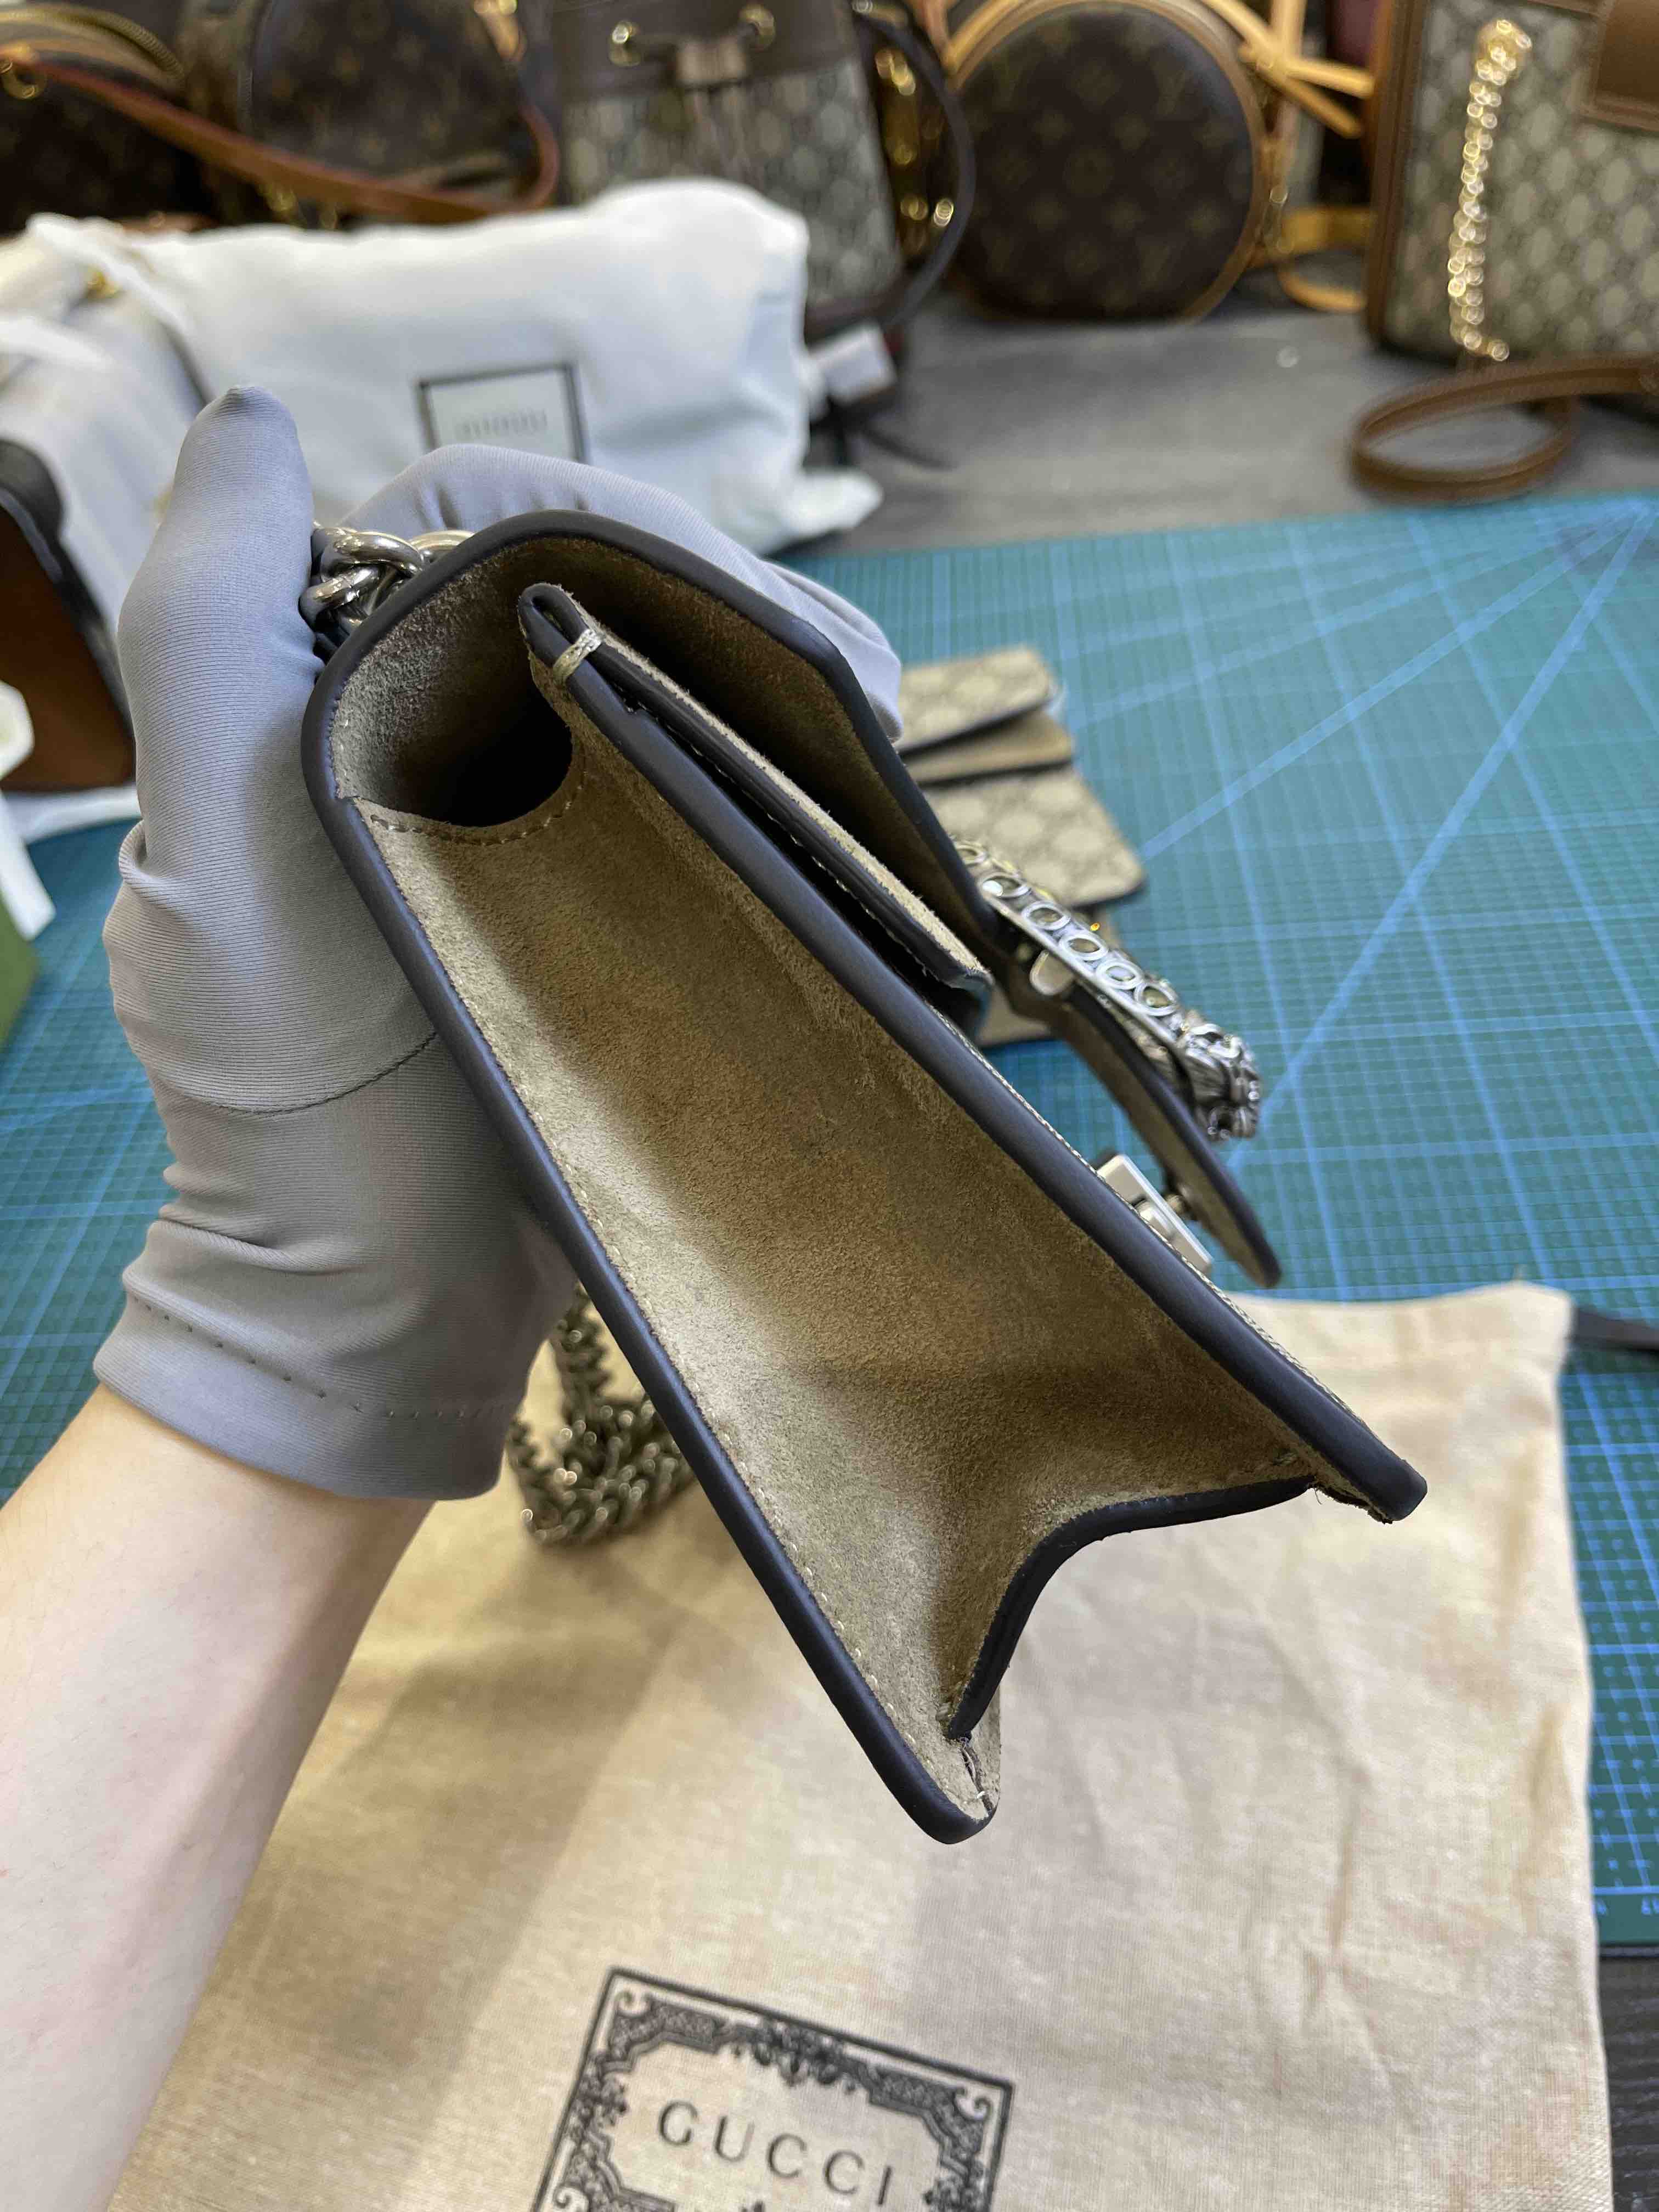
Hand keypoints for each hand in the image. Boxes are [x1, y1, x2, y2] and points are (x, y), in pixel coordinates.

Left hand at [97, 389, 900, 1497]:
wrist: (379, 1296)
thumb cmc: (283, 1083)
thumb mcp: (213, 841)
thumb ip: (207, 625)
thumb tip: (253, 418)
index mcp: (347, 689)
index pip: (486, 523)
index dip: (617, 526)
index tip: (728, 601)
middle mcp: (443, 734)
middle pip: (604, 594)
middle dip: (738, 602)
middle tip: (855, 676)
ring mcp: (538, 826)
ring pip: (669, 690)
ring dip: (783, 682)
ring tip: (876, 726)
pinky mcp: (614, 914)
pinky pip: (704, 806)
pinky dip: (787, 784)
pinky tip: (858, 794)